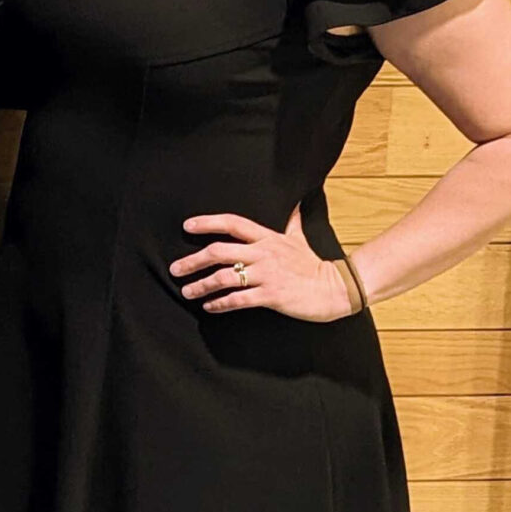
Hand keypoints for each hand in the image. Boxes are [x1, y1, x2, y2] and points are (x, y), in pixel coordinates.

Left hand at [171, 207, 355, 322]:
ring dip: (201, 285)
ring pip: (224, 277)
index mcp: (267, 238)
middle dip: (193, 260)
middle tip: (175, 269)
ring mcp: (266, 274)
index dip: (208, 223)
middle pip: (219, 251)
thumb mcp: (300, 239)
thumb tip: (295, 204)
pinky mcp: (271, 296)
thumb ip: (292, 222)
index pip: (232, 223)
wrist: (334, 289)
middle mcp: (263, 253)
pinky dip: (220, 304)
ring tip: (187, 291)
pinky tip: (209, 307)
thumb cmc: (313, 265)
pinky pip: (238, 299)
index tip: (187, 226)